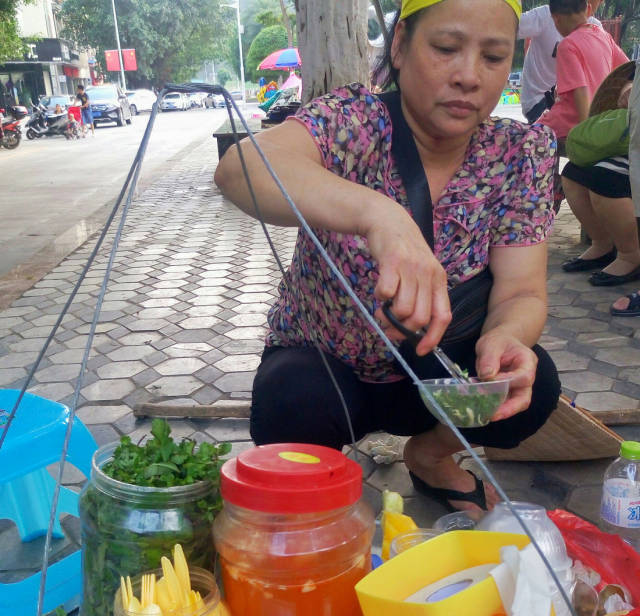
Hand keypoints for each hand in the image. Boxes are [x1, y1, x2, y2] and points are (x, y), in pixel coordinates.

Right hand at [365, 203, 450, 355]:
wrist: (389, 221)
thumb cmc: (404, 252)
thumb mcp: (421, 272)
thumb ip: (421, 297)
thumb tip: (413, 329)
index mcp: (439, 280)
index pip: (443, 317)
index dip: (433, 337)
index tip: (421, 350)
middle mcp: (429, 275)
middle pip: (419, 318)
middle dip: (402, 330)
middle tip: (390, 327)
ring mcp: (411, 268)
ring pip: (403, 309)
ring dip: (389, 316)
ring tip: (382, 309)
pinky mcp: (392, 261)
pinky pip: (386, 292)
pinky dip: (380, 298)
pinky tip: (379, 290)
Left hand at [475, 332, 537, 420]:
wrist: (500, 343)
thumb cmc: (498, 341)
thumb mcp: (491, 344)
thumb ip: (489, 358)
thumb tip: (487, 376)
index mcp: (527, 362)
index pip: (524, 377)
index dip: (508, 382)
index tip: (489, 381)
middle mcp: (527, 377)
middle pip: (524, 398)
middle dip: (509, 408)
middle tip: (492, 415)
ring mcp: (519, 387)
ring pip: (515, 404)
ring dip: (501, 411)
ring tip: (485, 414)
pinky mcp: (509, 393)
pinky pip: (505, 404)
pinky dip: (495, 407)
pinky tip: (482, 409)